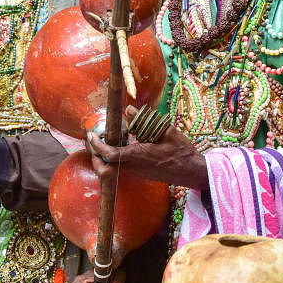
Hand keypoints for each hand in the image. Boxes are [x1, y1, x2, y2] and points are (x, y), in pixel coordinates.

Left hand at [87, 105, 206, 190]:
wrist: (192, 172)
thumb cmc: (182, 152)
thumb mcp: (166, 131)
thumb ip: (145, 120)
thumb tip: (128, 109)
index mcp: (140, 156)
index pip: (111, 154)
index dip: (97, 146)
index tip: (91, 135)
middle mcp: (135, 167)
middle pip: (104, 170)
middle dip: (94, 158)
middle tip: (94, 142)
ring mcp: (136, 172)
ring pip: (110, 172)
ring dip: (102, 158)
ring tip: (104, 141)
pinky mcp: (139, 174)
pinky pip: (119, 169)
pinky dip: (112, 159)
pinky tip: (119, 145)